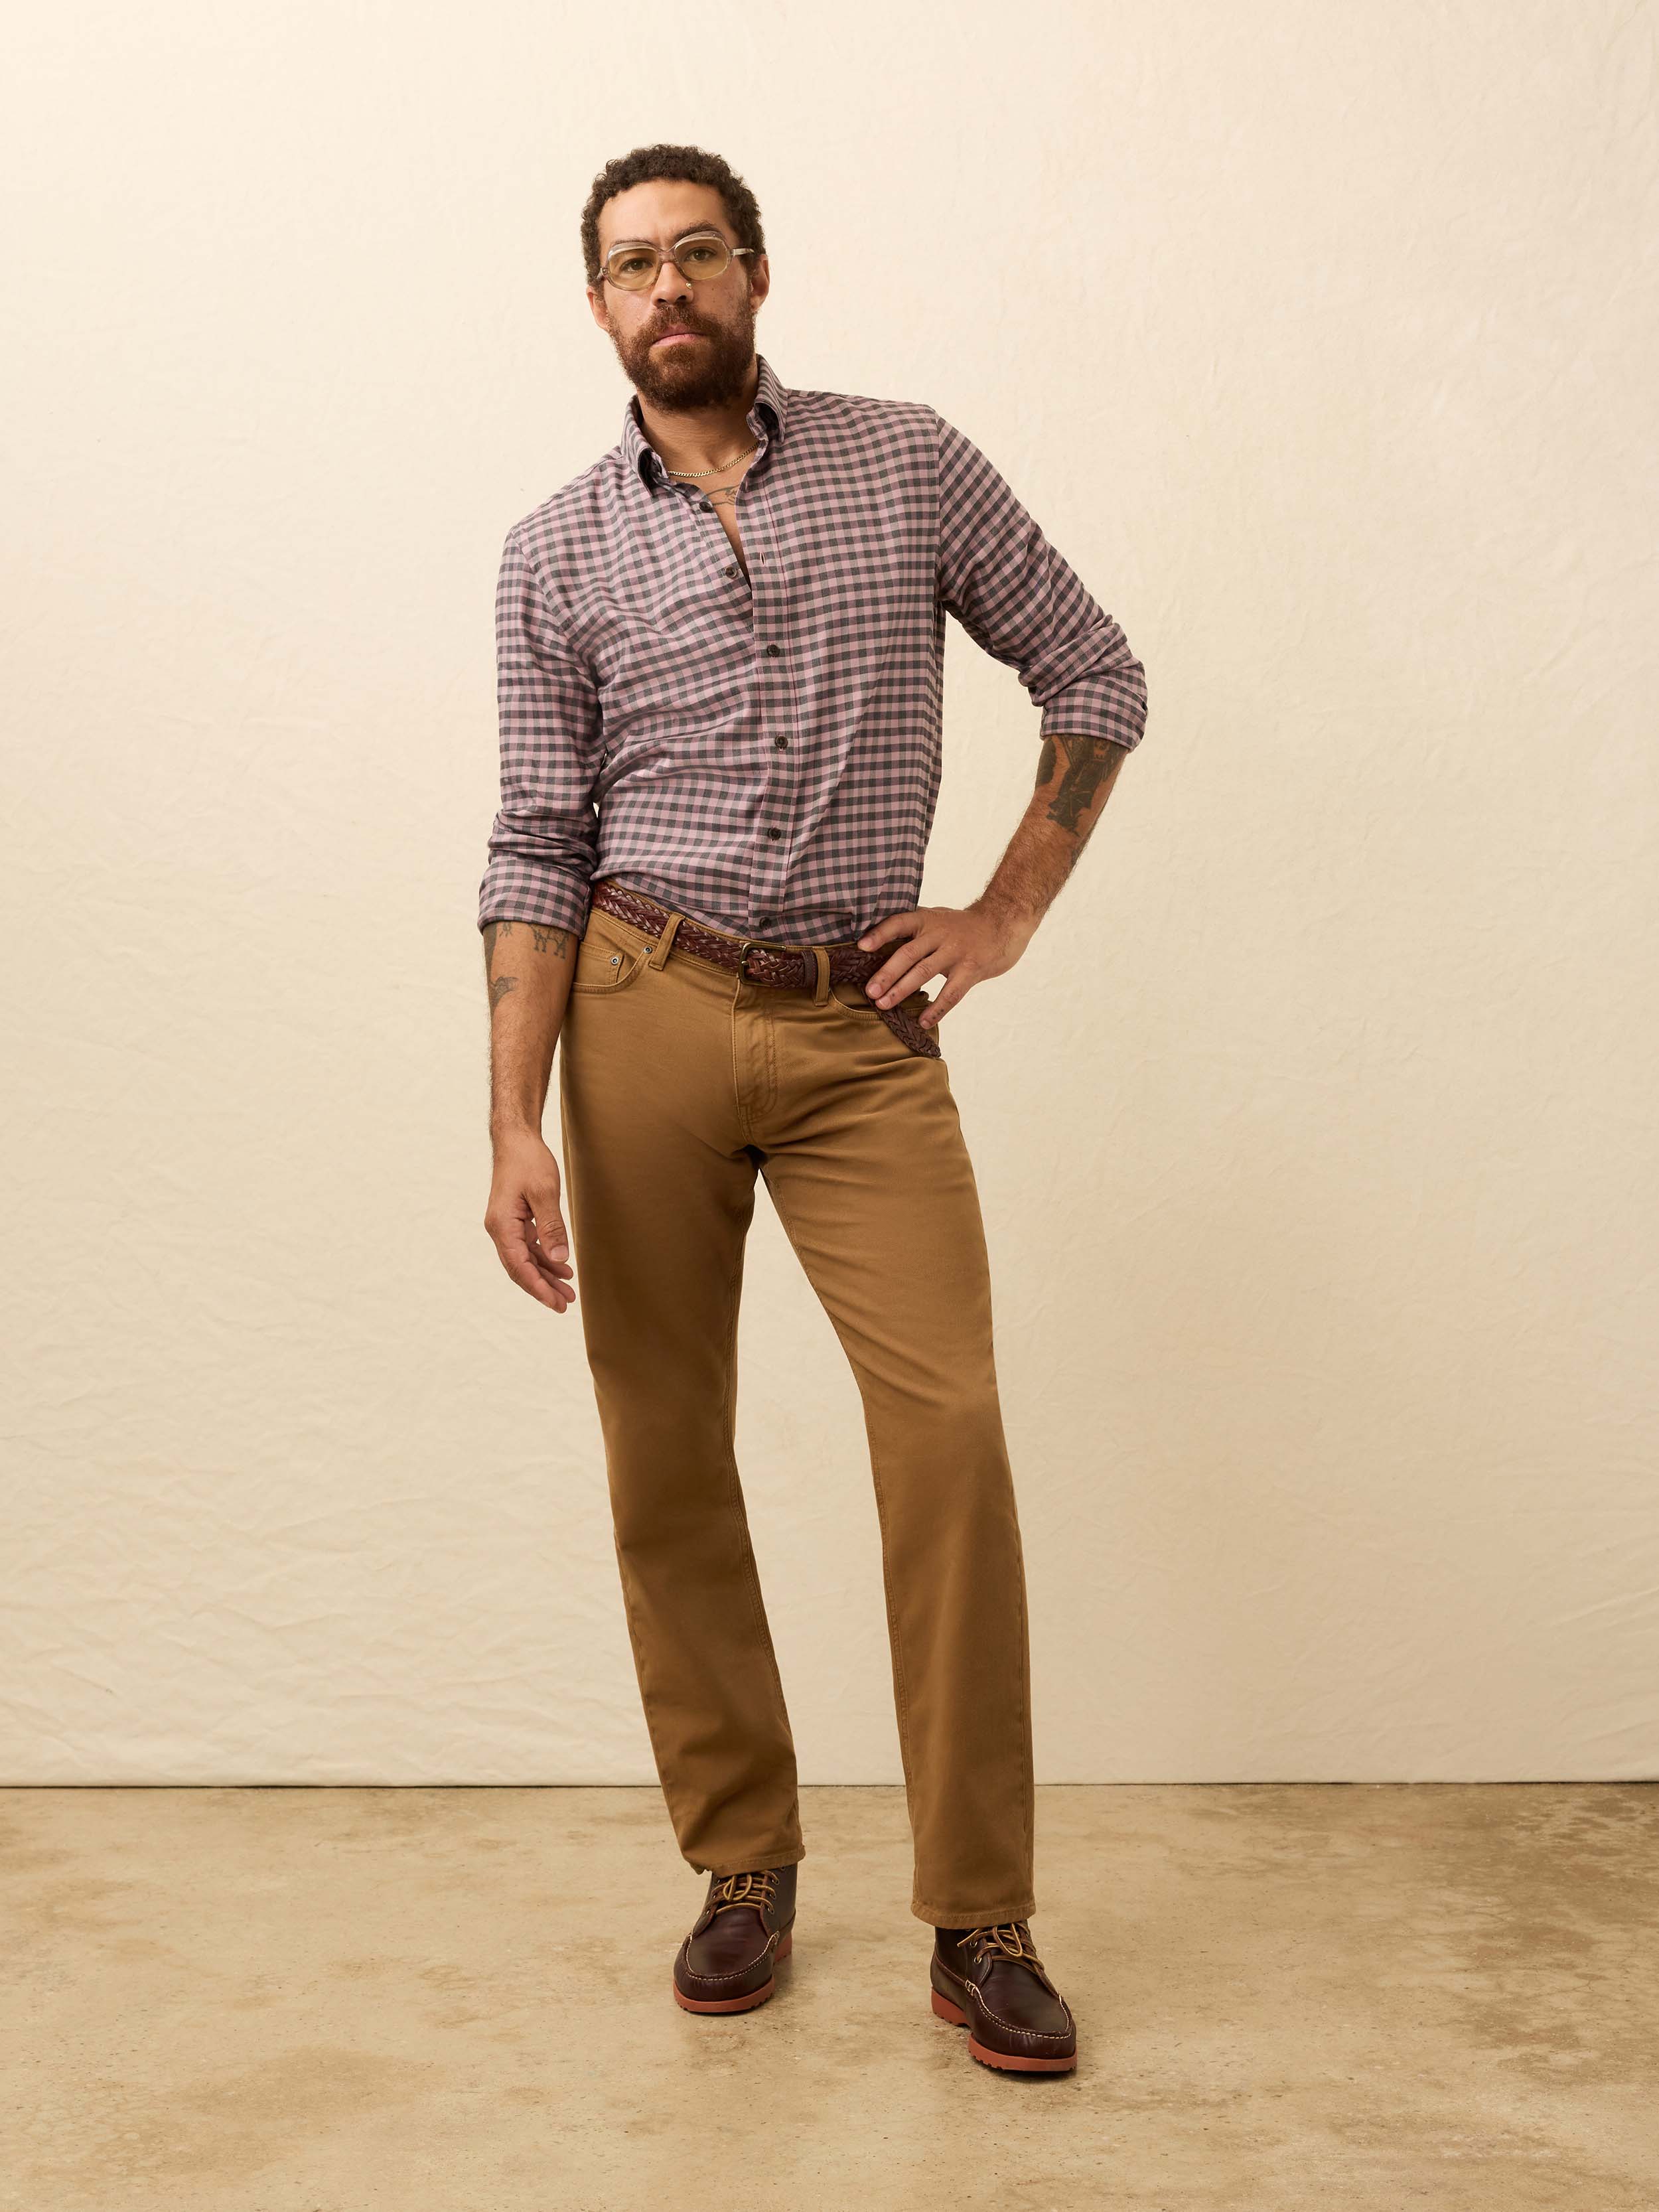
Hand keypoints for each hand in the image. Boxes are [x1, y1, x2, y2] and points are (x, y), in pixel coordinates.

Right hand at [485, 1131, 576, 1311]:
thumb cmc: (528, 1161)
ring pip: (526, 1259)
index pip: (519, 1266)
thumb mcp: (544, 1192)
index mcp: (502, 1225)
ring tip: (568, 1291)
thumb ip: (552, 1226)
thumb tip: (560, 1258)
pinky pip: (529, 1247)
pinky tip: (562, 1266)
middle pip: (520, 1268)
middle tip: (565, 1305)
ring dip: (546, 1275)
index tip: (556, 1303)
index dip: (537, 1287)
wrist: (516, 1139)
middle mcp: (500, 1229)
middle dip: (543, 1288)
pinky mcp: (516, 1220)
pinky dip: (545, 1258)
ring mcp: (507, 1225)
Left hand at [856, 901, 1037, 1028]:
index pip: (899, 923)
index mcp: (928, 919)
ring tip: (884, 1005)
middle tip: (869, 992)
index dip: (880, 934)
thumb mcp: (938, 919)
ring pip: (924, 972)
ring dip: (902, 990)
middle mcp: (940, 933)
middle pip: (908, 953)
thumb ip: (916, 932)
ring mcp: (956, 951)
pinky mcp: (972, 968)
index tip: (862, 947)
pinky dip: (936, 1009)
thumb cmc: (965, 926)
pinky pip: (951, 993)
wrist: (1005, 922)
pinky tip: (923, 1021)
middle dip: (886, 974)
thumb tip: (881, 950)